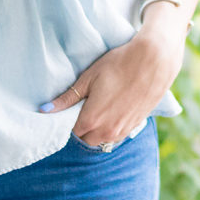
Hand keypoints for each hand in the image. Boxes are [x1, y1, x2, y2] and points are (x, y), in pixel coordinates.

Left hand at [39, 30, 184, 145]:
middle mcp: (106, 131)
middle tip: (87, 104)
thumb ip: (67, 98)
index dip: (70, 119)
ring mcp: (123, 130)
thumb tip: (44, 110)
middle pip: (86, 138)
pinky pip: (117, 134)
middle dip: (84, 126)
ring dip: (99, 128)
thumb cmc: (119, 64)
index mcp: (91, 120)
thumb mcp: (89, 77)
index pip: (71, 131)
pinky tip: (116, 107)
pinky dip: (113, 126)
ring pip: (102, 139)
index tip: (74, 105)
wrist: (154, 61)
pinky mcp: (136, 126)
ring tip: (103, 104)